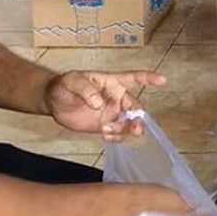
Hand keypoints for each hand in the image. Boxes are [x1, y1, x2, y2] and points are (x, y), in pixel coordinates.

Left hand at [45, 70, 167, 140]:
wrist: (54, 102)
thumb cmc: (64, 86)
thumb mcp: (71, 81)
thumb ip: (85, 89)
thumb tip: (98, 102)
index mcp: (112, 82)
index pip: (134, 78)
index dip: (148, 78)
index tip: (162, 80)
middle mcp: (116, 97)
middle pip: (136, 107)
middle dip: (138, 118)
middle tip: (135, 128)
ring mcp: (112, 112)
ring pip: (129, 122)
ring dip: (125, 130)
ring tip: (108, 131)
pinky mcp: (106, 125)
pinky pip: (118, 133)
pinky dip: (116, 137)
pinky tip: (106, 136)